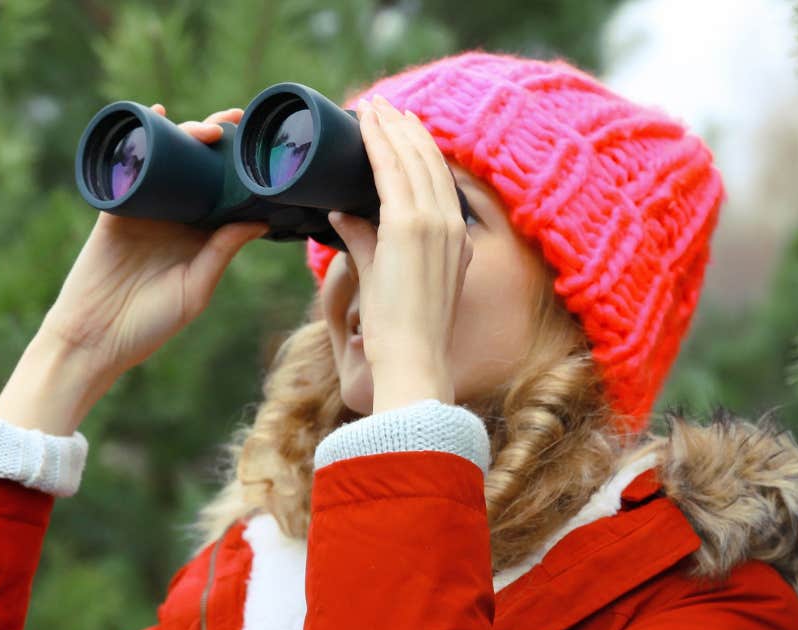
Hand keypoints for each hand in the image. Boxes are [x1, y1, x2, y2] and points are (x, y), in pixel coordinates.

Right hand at [31, 104, 268, 379]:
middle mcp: (174, 218)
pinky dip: (138, 139)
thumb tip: (259, 218)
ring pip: (167, 161)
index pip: (225, 194)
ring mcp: (144, 208)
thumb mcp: (195, 288)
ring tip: (205, 127)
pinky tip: (153, 116)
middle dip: (215, 143)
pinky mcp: (115, 205)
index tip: (261, 149)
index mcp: (199, 238)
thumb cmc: (149, 325)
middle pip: (198, 169)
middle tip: (235, 124)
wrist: (93, 337)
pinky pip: (127, 164)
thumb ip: (222, 252)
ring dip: (184, 136)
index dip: (241, 170)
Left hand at [327, 94, 471, 404]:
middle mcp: (450, 225)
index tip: (400, 126)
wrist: (413, 356)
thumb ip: (365, 243)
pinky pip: (391, 173)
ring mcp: (432, 224)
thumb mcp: (387, 278)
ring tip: (373, 106)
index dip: (419, 148)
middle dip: (404, 129)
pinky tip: (367, 125)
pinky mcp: (408, 228)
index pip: (438, 180)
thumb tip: (340, 216)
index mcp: (456, 239)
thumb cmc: (401, 329)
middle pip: (428, 161)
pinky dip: (379, 145)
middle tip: (383, 105)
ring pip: (411, 160)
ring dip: (390, 128)